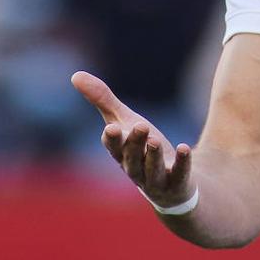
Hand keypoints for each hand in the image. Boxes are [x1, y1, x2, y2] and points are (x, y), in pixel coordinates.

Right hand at [71, 70, 194, 209]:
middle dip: (135, 143)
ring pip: (152, 169)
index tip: (111, 128)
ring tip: (155, 139)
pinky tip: (184, 148)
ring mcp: (156, 180)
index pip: (113, 147)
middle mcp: (135, 169)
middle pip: (132, 157)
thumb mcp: (124, 121)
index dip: (112, 139)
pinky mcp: (177, 183)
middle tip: (141, 125)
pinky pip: (179, 175)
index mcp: (120, 153)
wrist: (170, 184)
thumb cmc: (141, 148)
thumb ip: (102, 100)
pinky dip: (181, 163)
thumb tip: (75, 75)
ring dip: (153, 156)